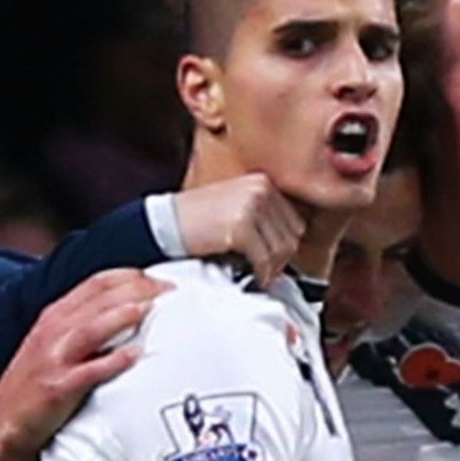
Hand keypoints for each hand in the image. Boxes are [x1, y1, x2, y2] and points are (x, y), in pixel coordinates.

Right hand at [0, 269, 167, 460]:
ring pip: (90, 329)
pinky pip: (88, 372)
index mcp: (56, 315)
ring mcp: (54, 359)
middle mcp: (53, 331)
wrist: (6, 420)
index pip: (96, 283)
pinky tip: (135, 356)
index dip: (131, 277)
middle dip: (135, 291)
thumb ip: (87, 321)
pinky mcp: (57, 388)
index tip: (159, 280)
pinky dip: (112, 362)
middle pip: (98, 301)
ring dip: (120, 317)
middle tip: (167, 291)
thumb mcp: (56, 339)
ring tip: (148, 310)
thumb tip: (133, 306)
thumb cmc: (39, 378)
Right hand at [173, 174, 304, 283]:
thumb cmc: (197, 219)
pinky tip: (254, 278)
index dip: (285, 244)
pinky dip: (261, 273)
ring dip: (273, 268)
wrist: (165, 222)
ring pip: (281, 249)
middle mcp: (260, 190)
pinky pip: (264, 258)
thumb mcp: (234, 205)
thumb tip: (287, 246)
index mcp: (262, 183)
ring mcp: (251, 207)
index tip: (276, 259)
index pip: (294, 220)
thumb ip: (262, 216)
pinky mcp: (241, 227)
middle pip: (292, 235)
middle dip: (281, 258)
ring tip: (261, 275)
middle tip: (269, 271)